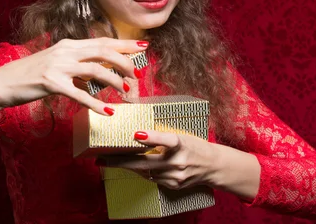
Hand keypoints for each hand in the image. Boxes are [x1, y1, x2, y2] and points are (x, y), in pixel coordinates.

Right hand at [0, 37, 147, 115]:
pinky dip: (95, 103)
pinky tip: (107, 112)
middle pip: (104, 52)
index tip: (144, 46)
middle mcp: (65, 51)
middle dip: (124, 63)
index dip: (125, 43)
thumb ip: (76, 65)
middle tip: (136, 75)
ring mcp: (58, 66)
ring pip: (96, 70)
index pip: (102, 41)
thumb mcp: (56, 63)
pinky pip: (79, 93)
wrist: (3, 82)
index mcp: (68, 45)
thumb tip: (98, 73)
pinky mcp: (51, 83)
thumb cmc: (31, 75)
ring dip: (114, 82)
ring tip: (125, 93)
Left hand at [97, 130, 216, 189]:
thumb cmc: (194, 145)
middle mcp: (179, 160)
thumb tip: (137, 130)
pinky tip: (129, 167)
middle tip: (102, 158)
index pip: (167, 139)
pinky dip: (140, 172)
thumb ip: (161, 134)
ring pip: (145, 171)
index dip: (152, 137)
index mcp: (182, 143)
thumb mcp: (182, 134)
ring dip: (126, 167)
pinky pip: (152, 178)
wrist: (213, 166)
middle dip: (121, 160)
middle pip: (146, 162)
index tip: (136, 133)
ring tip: (107, 161)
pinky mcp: (174, 184)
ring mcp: (175, 175)